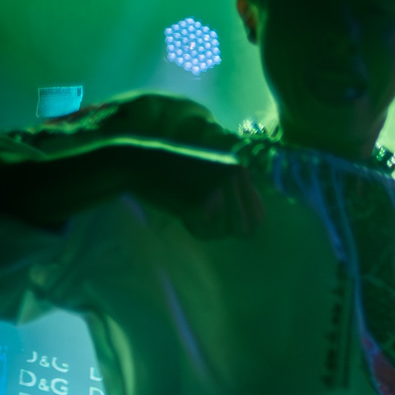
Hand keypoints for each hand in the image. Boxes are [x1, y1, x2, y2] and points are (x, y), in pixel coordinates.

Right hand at [124, 143, 263, 239]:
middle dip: (222, 228)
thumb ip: (236, 195)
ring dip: (207, 228)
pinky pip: (205, 232)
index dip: (238, 224)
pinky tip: (180, 208)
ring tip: (188, 206)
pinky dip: (193, 227)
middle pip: (244, 229)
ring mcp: (219, 188)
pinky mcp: (202, 201)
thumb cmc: (171, 172)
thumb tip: (256, 225)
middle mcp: (235, 177)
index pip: (258, 217)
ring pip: (225, 233)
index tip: (217, 214)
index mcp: (240, 169)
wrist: (136, 161)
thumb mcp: (210, 175)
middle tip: (199, 212)